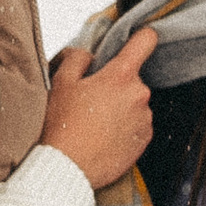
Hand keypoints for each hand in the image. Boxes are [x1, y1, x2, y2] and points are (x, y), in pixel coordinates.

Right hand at [41, 31, 156, 188]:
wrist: (68, 168)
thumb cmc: (63, 126)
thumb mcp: (61, 83)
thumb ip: (77, 59)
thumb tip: (88, 54)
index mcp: (121, 76)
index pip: (145, 41)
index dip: (141, 37)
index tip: (138, 40)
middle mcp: (140, 95)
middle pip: (133, 79)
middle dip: (116, 85)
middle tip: (91, 100)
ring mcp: (145, 120)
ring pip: (134, 103)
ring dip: (121, 108)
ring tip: (95, 122)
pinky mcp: (144, 141)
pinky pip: (137, 125)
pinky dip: (124, 127)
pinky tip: (103, 136)